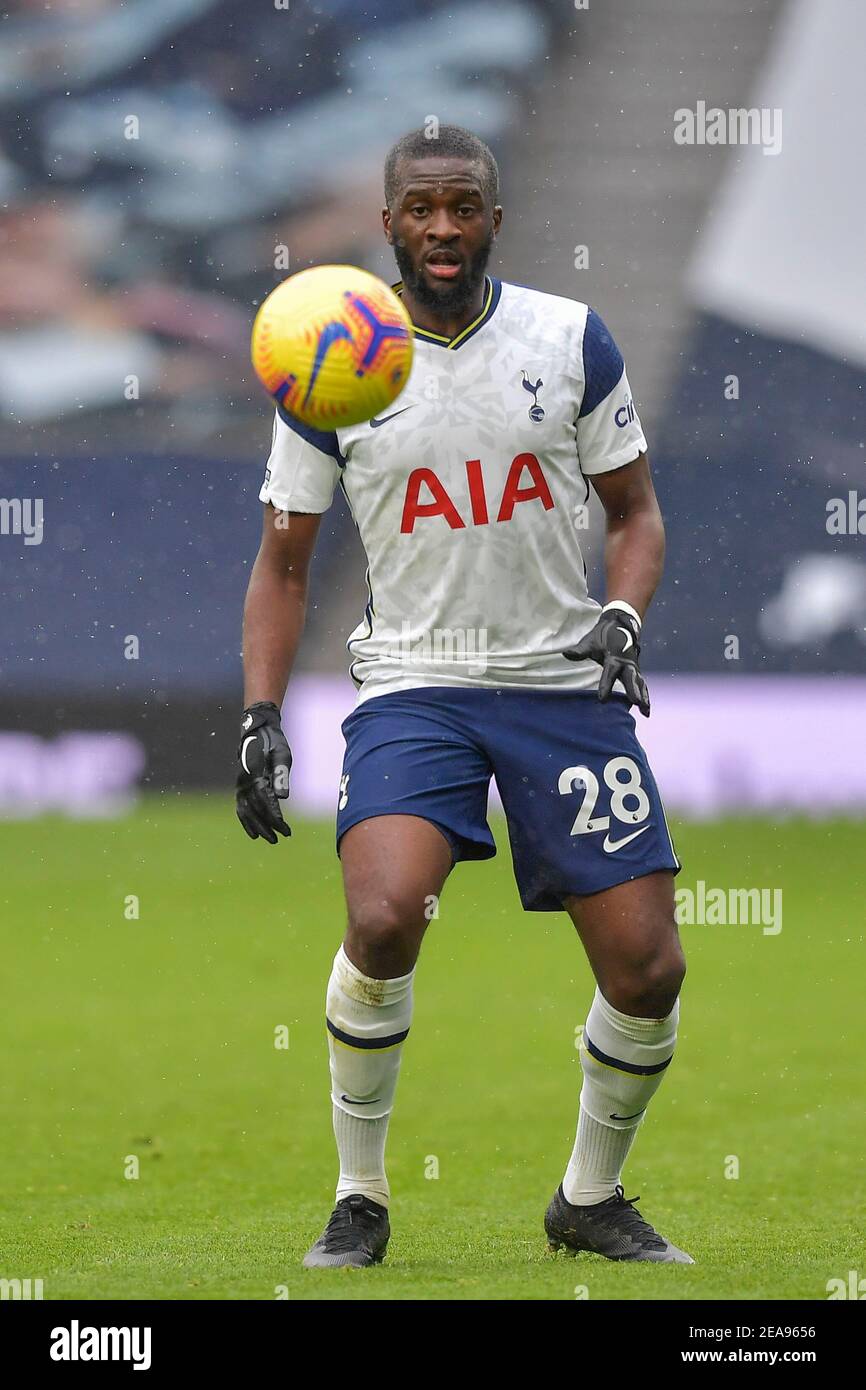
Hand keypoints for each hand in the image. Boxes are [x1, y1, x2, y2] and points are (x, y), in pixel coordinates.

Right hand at [236, 701, 292, 842]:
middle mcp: (244, 781)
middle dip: (268, 825)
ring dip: (258, 827)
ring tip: (271, 839)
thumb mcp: (282, 753)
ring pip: (246, 812)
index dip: (274, 814)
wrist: (256, 732)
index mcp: (255, 772)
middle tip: (282, 837)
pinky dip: (246, 822)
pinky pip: (241, 809)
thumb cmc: (273, 742)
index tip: (284, 827)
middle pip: (254, 808)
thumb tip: (283, 797)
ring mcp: (240, 785)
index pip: (264, 798)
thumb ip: (281, 774)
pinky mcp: (240, 788)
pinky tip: (255, 834)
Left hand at [564, 605, 649, 716]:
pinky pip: (642, 685)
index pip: (610, 673)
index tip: (602, 700)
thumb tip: (566, 654)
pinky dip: (645, 696)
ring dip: (644, 697)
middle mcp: (627, 663)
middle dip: (634, 691)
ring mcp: (634, 667)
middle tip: (637, 703)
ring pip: (640, 684)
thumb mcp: (590, 641)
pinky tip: (646, 710)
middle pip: (631, 679)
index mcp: (614, 656)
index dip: (606, 686)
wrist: (620, 624)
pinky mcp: (636, 672)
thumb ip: (580, 650)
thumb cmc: (602, 635)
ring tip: (645, 712)